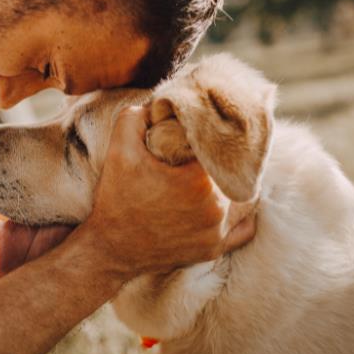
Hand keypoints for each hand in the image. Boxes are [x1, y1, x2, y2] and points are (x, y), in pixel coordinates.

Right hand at [85, 106, 255, 279]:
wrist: (109, 248)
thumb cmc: (116, 199)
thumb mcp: (119, 150)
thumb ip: (136, 117)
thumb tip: (158, 104)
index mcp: (199, 181)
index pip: (221, 147)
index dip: (212, 136)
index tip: (200, 134)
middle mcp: (216, 208)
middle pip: (234, 171)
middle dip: (223, 159)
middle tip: (207, 152)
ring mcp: (217, 232)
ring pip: (244, 197)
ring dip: (233, 183)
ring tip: (218, 173)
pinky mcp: (214, 249)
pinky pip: (244, 228)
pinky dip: (240, 214)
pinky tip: (227, 201)